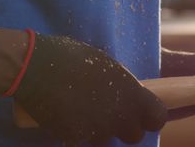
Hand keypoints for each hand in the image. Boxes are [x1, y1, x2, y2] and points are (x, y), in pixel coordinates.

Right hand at [14, 34, 166, 144]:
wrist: (36, 66)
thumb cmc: (71, 56)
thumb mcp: (106, 66)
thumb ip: (122, 86)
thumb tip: (128, 96)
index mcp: (132, 92)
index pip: (158, 118)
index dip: (151, 118)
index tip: (142, 114)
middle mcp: (119, 115)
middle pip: (134, 136)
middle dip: (124, 128)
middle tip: (109, 115)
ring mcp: (98, 129)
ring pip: (106, 141)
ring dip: (98, 132)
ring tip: (83, 113)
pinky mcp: (76, 138)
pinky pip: (82, 142)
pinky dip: (76, 134)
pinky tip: (66, 118)